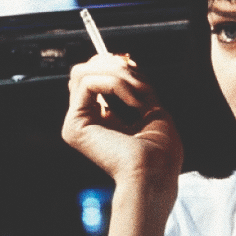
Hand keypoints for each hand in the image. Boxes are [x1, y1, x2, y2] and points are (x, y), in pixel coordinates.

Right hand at [62, 53, 182, 183]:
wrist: (157, 174)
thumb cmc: (161, 152)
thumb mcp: (152, 108)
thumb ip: (135, 86)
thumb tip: (124, 61)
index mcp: (103, 119)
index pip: (96, 76)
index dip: (113, 63)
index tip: (133, 63)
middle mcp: (86, 120)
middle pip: (84, 70)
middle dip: (114, 65)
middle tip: (136, 77)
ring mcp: (77, 123)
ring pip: (83, 73)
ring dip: (117, 75)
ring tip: (137, 94)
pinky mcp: (74, 126)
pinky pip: (87, 83)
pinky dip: (115, 84)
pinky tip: (132, 101)